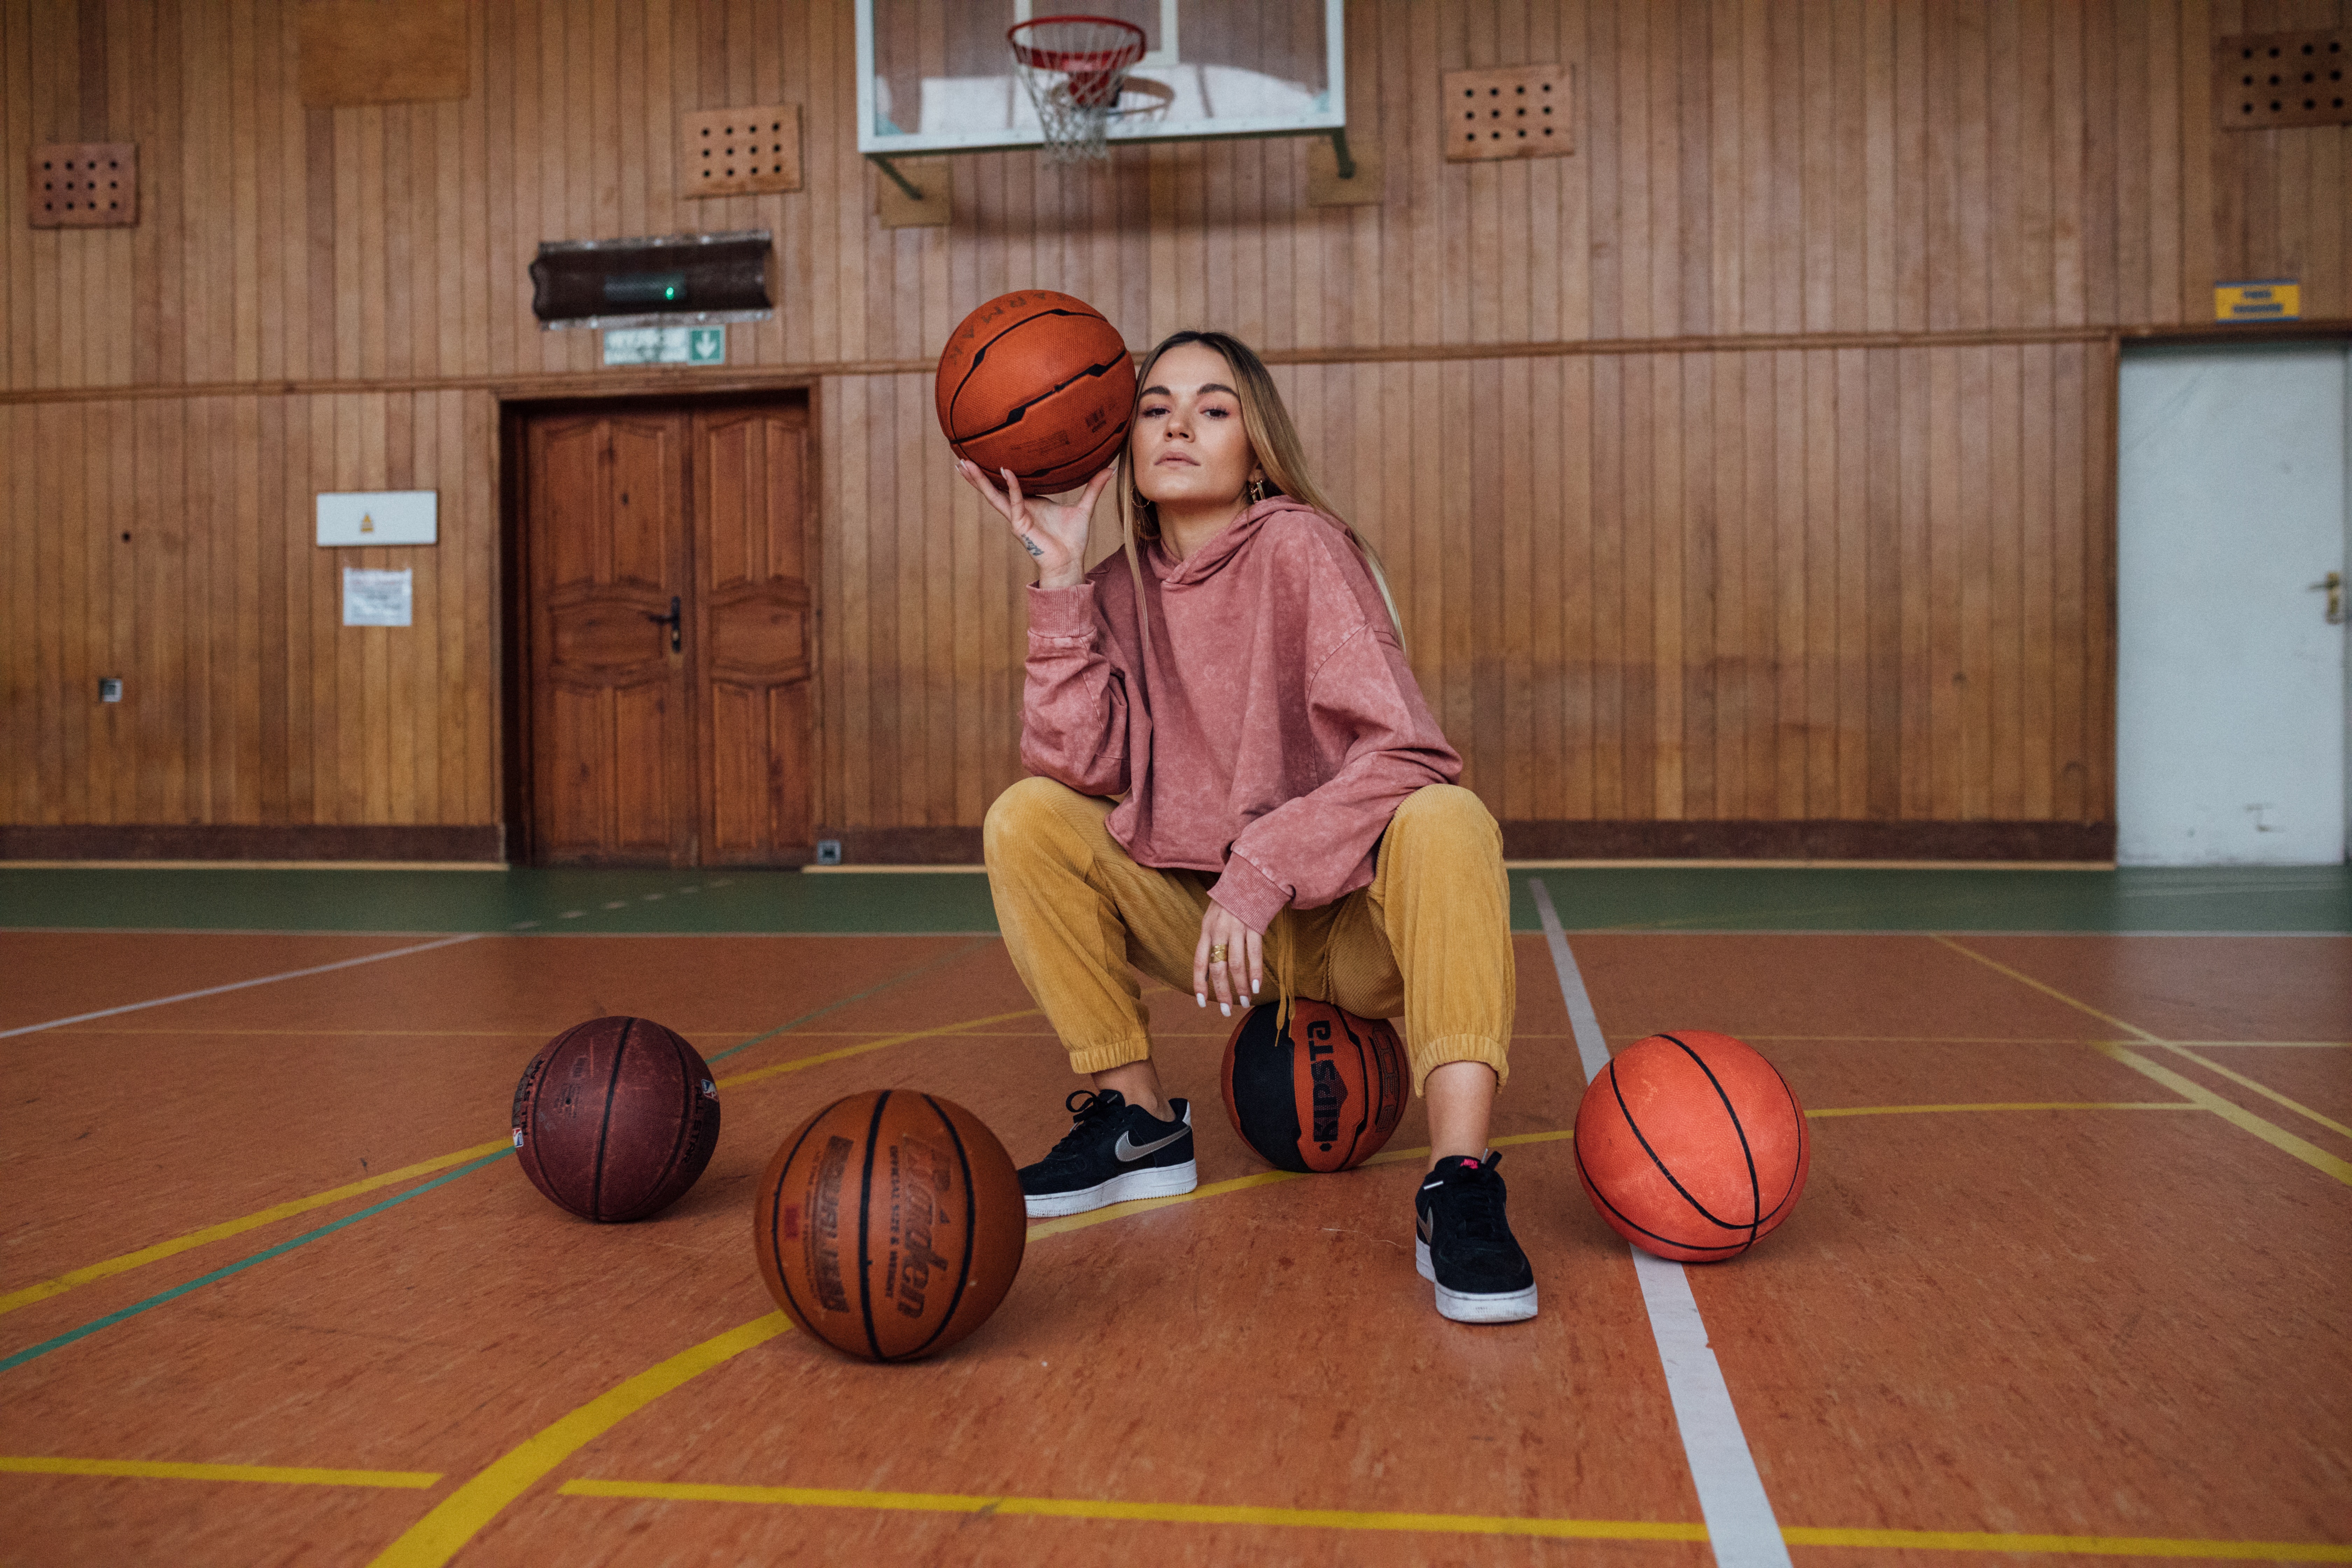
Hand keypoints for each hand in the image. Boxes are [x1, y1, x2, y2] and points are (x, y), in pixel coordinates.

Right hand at [955, 459, 1116, 590]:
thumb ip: (1092, 488)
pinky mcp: (1020, 526)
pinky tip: (1004, 472)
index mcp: (1029, 503)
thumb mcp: (1084, 507)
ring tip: (963, 464)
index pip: (1008, 483)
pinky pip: (1014, 502)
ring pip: (993, 495)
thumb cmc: (1073, 540)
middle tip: (961, 456)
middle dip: (976, 474)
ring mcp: (1017, 517)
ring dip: (978, 480)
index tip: (985, 453)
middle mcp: (1019, 509)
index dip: (995, 470)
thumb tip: (1108, 468)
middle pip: (993, 487)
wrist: (1071, 562)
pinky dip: (1010, 487)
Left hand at [1192, 897, 1263, 1016]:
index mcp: (1206, 930)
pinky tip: (1257, 987)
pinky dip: (1255, 972)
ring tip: (1245, 1002)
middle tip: (1226, 1011)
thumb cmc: (1229, 901)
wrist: (1248, 877)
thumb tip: (1208, 971)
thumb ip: (1209, 941)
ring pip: (1236, 965)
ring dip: (1241, 987)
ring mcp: (1237, 928)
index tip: (1201, 1003)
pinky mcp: (1254, 926)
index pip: (1199, 962)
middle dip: (1222, 993)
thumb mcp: (1212, 918)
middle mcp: (1219, 931)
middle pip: (1218, 968)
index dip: (1199, 984)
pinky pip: (1255, 954)